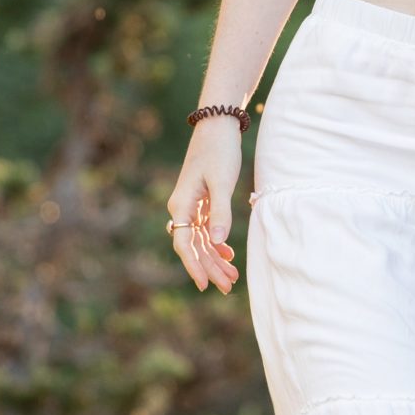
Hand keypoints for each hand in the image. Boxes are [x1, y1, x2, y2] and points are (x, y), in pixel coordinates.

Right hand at [166, 121, 244, 294]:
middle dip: (210, 268)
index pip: (184, 243)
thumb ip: (220, 213)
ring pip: (201, 240)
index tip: (204, 285)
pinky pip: (206, 229)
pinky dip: (217, 243)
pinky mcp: (202, 201)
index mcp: (182, 204)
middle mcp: (182, 208)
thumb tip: (217, 242)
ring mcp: (192, 205)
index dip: (194, 266)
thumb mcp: (221, 183)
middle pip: (194, 246)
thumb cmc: (219, 151)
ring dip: (215, 258)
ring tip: (232, 278)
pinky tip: (228, 254)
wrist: (218, 126)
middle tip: (228, 288)